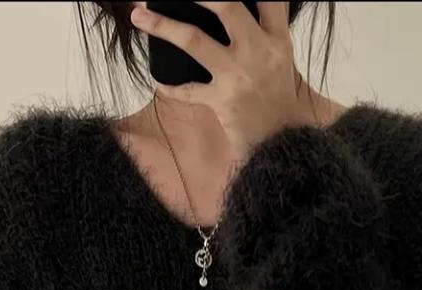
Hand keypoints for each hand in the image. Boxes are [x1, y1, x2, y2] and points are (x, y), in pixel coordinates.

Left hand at [130, 1, 314, 162]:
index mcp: (277, 41)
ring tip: (138, 15)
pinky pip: (188, 91)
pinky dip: (172, 88)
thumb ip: (266, 34)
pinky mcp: (221, 101)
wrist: (283, 143)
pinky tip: (160, 84)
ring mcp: (236, 76)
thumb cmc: (281, 102)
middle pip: (227, 6)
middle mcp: (257, 52)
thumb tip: (235, 15)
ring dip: (163, 26)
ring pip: (194, 40)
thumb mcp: (283, 62)